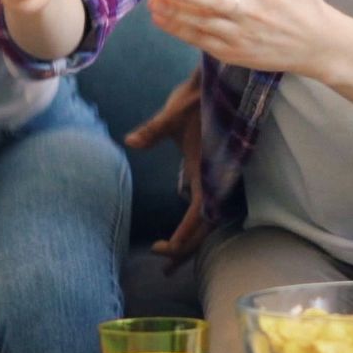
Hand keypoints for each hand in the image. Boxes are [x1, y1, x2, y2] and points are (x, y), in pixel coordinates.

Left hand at [123, 70, 208, 268]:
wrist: (221, 81)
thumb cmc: (197, 96)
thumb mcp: (174, 113)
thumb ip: (154, 129)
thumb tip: (131, 141)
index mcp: (206, 170)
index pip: (198, 215)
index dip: (183, 236)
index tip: (161, 248)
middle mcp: (214, 178)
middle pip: (205, 228)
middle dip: (187, 250)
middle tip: (163, 271)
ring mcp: (215, 176)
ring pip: (210, 220)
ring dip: (193, 241)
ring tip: (172, 261)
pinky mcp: (214, 171)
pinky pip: (210, 207)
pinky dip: (198, 225)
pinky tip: (186, 231)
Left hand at [148, 0, 332, 76]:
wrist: (316, 44)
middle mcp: (250, 10)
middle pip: (217, 3)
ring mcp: (240, 34)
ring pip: (203, 24)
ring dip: (176, 14)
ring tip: (153, 3)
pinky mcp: (233, 52)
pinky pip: (202, 41)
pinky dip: (180, 31)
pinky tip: (161, 19)